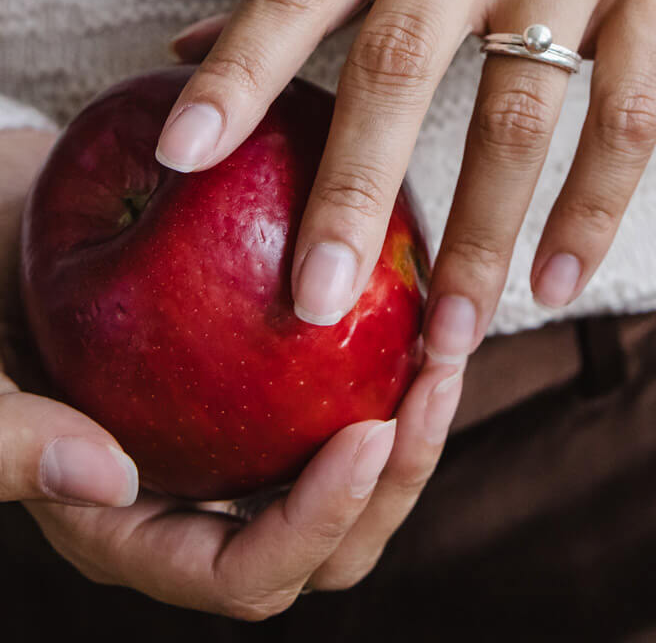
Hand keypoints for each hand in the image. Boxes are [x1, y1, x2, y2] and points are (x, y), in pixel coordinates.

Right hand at [1, 128, 465, 616]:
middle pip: (327, 547)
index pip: (242, 574)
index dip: (315, 523)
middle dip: (395, 483)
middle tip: (435, 386)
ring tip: (446, 351)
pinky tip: (420, 308)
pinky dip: (390, 366)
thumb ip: (6, 440)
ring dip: (413, 428)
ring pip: (356, 480)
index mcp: (133, 529)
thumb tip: (104, 476)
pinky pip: (344, 395)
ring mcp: (238, 445)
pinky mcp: (265, 386)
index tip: (367, 435)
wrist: (6, 246)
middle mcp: (200, 501)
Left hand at [161, 0, 655, 361]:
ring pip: (517, 113)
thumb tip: (182, 52)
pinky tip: (558, 282)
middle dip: (354, 188)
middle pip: (400, 61)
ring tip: (453, 333)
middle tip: (316, 302)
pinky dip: (591, 212)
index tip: (181, 159)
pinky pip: (626, 118)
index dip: (238, 70)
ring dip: (482, 235)